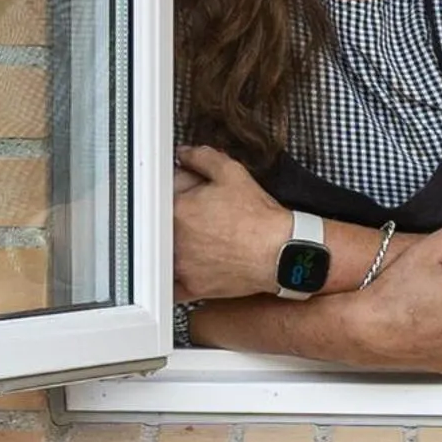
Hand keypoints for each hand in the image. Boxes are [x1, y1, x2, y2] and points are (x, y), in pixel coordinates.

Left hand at [172, 143, 293, 301]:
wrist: (278, 251)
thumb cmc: (258, 217)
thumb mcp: (233, 173)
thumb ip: (202, 157)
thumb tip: (184, 154)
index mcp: (179, 208)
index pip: (165, 191)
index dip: (181, 186)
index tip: (192, 189)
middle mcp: (173, 238)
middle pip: (163, 220)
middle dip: (179, 213)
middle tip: (202, 212)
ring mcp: (180, 265)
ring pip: (164, 250)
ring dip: (174, 241)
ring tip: (203, 236)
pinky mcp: (189, 287)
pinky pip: (170, 283)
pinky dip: (175, 274)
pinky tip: (192, 263)